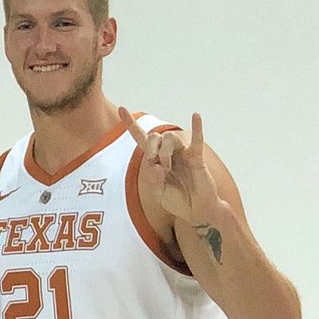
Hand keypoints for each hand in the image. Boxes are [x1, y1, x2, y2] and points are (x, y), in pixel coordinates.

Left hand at [119, 108, 220, 225]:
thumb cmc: (177, 201)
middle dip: (150, 150)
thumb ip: (153, 181)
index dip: (131, 125)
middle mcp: (168, 152)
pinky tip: (196, 116)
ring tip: (167, 169)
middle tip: (155, 166)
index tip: (121, 109)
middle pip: (154, 137)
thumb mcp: (159, 194)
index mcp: (156, 160)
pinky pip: (196, 139)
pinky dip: (197, 127)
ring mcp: (182, 153)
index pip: (141, 138)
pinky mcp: (196, 157)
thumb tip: (156, 166)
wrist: (195, 210)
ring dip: (164, 153)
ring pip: (169, 138)